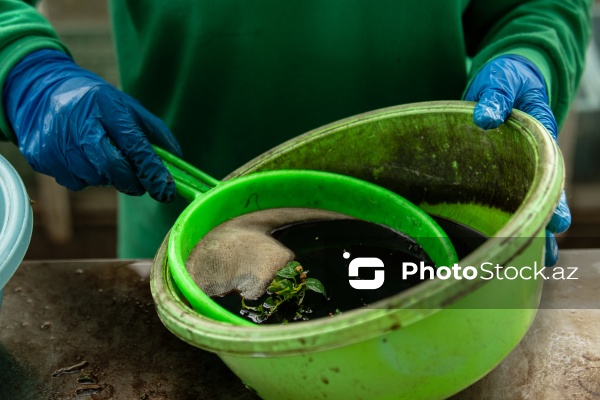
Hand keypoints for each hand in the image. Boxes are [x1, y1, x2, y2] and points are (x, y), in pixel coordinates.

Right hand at [3, 49, 180, 202]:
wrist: (39, 90)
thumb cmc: (94, 102)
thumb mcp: (127, 106)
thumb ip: (155, 131)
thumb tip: (178, 158)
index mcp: (106, 108)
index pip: (135, 145)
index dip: (152, 171)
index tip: (166, 191)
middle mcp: (80, 125)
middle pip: (113, 169)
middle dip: (131, 181)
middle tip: (138, 183)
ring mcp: (57, 143)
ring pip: (94, 179)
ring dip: (106, 176)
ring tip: (100, 154)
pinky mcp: (41, 158)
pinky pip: (74, 181)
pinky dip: (84, 175)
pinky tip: (79, 156)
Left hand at [464, 54, 570, 265]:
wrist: (499, 80)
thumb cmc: (505, 79)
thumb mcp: (501, 80)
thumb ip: (496, 96)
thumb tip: (487, 118)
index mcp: (540, 138)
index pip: (552, 174)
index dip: (555, 200)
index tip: (559, 222)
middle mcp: (532, 160)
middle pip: (542, 198)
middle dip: (545, 227)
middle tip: (545, 256)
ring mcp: (513, 169)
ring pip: (524, 204)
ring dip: (527, 231)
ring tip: (526, 265)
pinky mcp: (493, 173)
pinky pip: (500, 198)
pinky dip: (501, 219)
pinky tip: (499, 245)